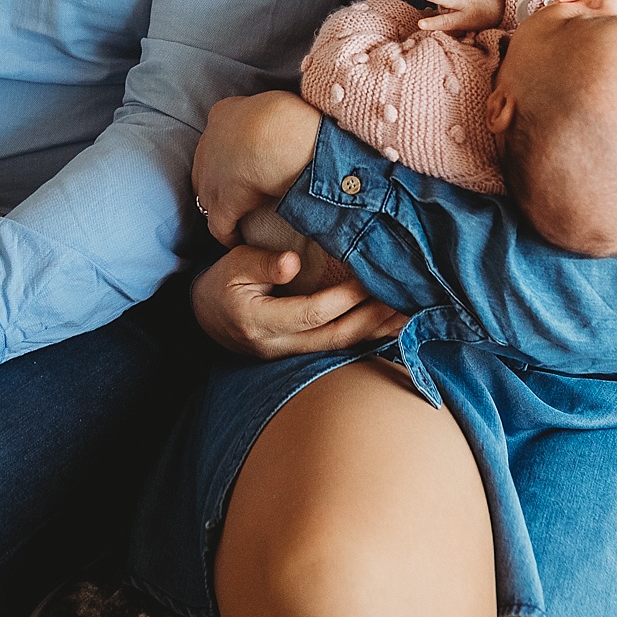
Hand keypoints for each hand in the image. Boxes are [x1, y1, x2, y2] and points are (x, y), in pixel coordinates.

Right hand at [191, 245, 402, 358]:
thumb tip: (292, 262)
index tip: (368, 277)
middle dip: (372, 318)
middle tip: (404, 298)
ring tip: (410, 316)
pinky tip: (391, 328)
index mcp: (259, 321)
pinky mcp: (300, 353)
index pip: (311, 312)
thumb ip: (262, 263)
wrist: (206, 319)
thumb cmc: (221, 285)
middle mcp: (277, 345)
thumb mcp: (232, 265)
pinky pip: (338, 347)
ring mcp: (290, 355)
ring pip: (340, 347)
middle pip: (334, 336)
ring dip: (376, 332)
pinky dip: (366, 336)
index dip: (343, 297)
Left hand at [192, 90, 323, 245]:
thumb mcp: (276, 104)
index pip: (220, 137)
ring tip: (241, 218)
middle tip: (241, 192)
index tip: (245, 162)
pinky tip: (240, 240)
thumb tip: (292, 124)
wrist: (276, 133)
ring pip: (209, 197)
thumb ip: (274, 116)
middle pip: (207, 167)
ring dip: (223, 208)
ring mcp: (210, 175)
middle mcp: (208, 144)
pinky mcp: (220, 203)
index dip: (231, 153)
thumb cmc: (288, 115)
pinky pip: (219, 226)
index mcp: (223, 114)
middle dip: (220, 180)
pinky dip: (228, 234)